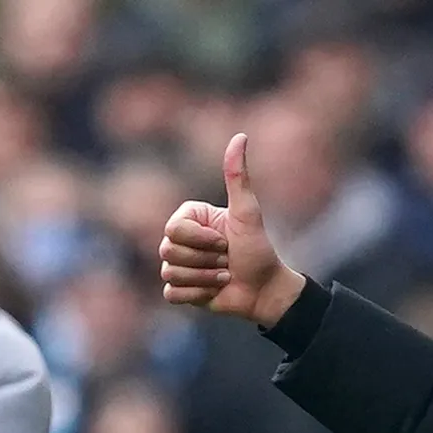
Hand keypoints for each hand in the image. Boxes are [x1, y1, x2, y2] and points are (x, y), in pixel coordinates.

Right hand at [160, 132, 306, 327]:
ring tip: (223, 275)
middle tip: (226, 260)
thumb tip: (240, 136)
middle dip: (204, 260)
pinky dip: (197, 295)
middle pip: (168, 251)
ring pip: (171, 273)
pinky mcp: (179, 290)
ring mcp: (177, 265)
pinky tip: (214, 291)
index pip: (173, 229)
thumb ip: (238, 176)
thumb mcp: (247, 213)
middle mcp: (179, 240)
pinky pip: (172, 294)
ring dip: (205, 278)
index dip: (200, 240)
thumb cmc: (258, 250)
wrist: (264, 290)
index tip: (224, 242)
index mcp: (189, 218)